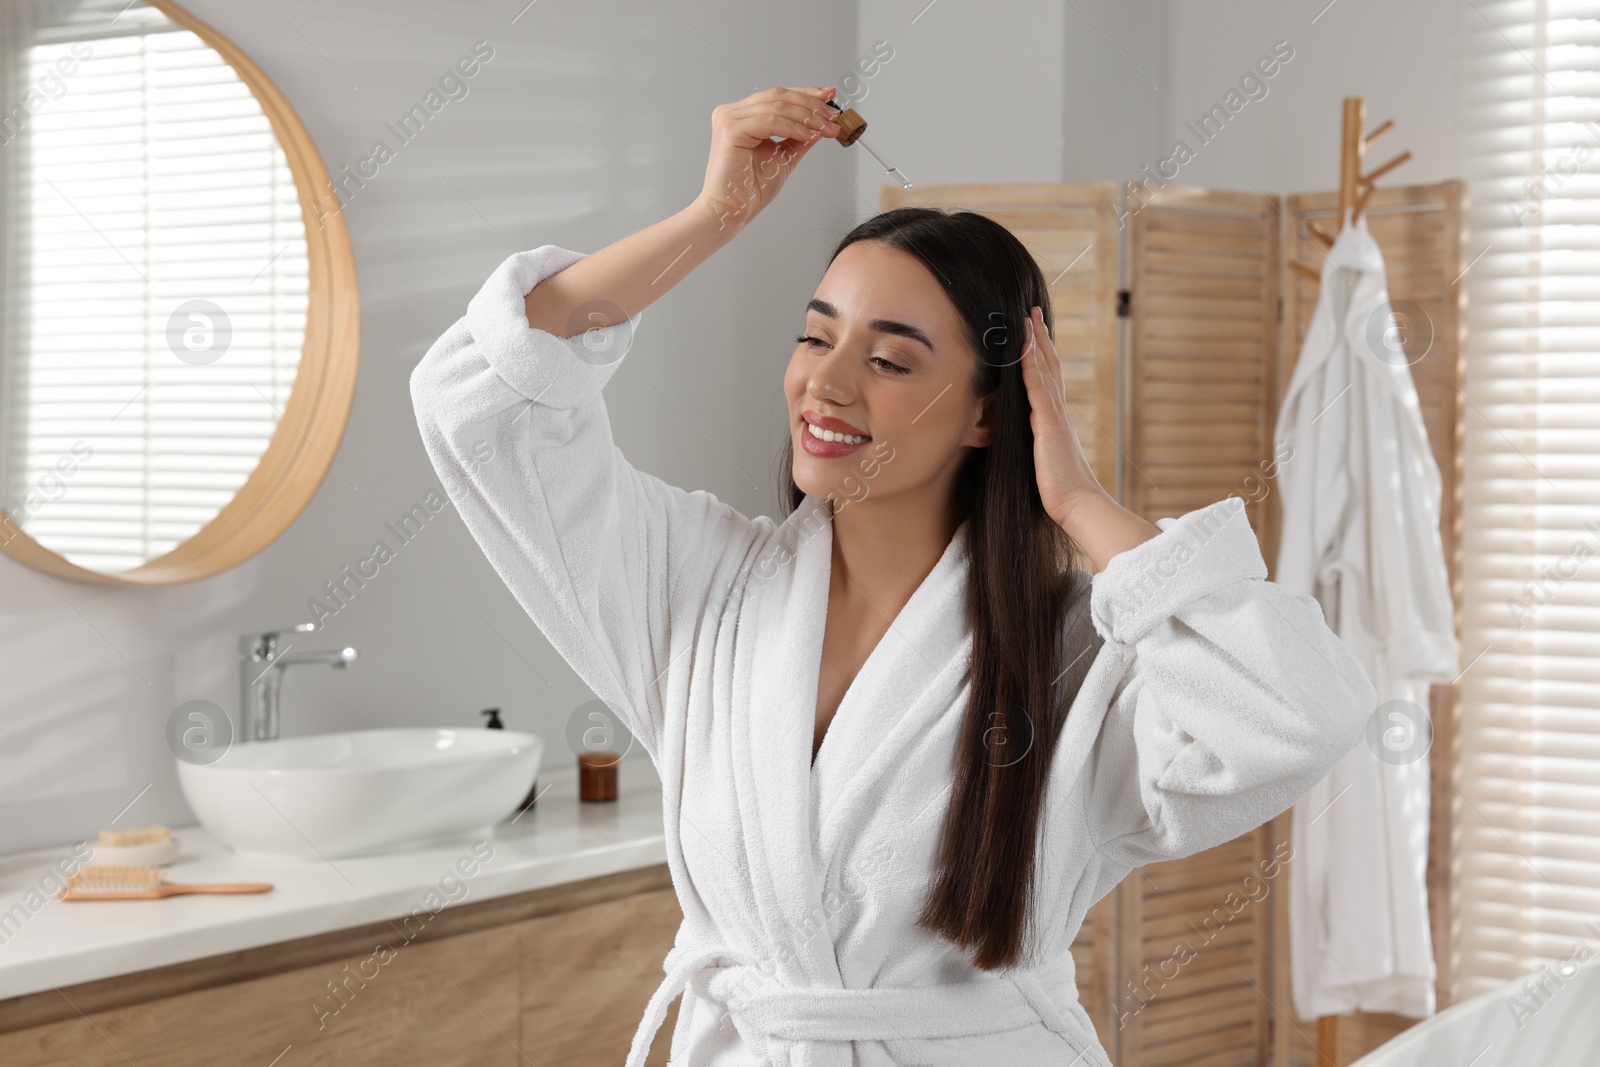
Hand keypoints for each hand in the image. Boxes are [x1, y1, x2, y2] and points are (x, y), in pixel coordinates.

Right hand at [696, 86, 841, 230]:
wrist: (731, 210)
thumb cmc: (750, 189)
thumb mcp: (783, 157)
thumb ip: (798, 138)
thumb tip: (820, 124)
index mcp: (742, 116)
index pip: (778, 96)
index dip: (806, 93)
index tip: (830, 96)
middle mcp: (732, 113)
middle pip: (778, 96)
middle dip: (811, 105)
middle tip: (833, 115)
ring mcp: (729, 119)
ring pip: (777, 106)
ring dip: (807, 117)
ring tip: (826, 128)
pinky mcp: (730, 130)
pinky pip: (770, 121)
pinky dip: (793, 128)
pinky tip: (809, 136)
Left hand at [1019, 305, 1107, 528]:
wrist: (1079, 504)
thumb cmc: (1062, 489)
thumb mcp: (1047, 459)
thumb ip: (1041, 444)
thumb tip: (1034, 442)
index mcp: (1056, 419)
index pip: (1049, 378)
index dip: (1042, 354)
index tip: (1035, 332)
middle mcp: (1058, 411)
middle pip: (1050, 364)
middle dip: (1040, 337)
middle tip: (1033, 311)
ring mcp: (1054, 414)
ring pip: (1045, 368)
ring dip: (1035, 341)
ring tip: (1028, 317)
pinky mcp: (1048, 423)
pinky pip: (1037, 387)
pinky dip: (1031, 365)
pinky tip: (1024, 347)